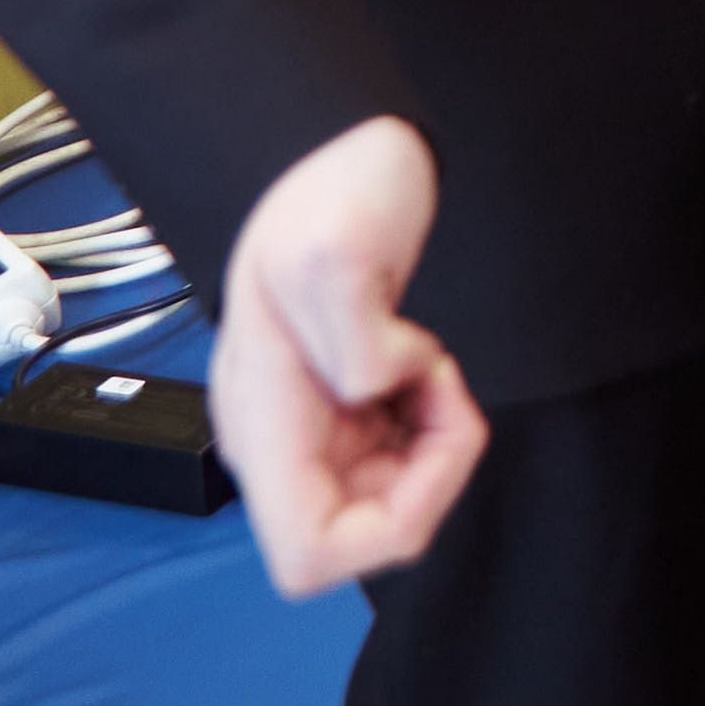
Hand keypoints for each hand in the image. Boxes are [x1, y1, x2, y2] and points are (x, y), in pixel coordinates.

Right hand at [211, 115, 485, 597]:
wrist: (334, 147)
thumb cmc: (331, 190)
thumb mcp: (336, 249)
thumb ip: (355, 334)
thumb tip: (374, 389)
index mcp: (263, 423)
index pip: (310, 558)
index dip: (391, 527)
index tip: (431, 440)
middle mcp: (279, 440)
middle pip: (360, 536)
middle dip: (428, 475)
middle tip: (441, 390)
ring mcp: (309, 427)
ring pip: (384, 501)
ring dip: (431, 448)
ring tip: (430, 369)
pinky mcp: (339, 406)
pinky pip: (392, 458)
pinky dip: (428, 426)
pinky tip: (421, 368)